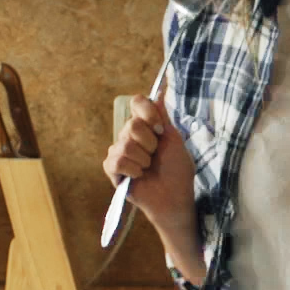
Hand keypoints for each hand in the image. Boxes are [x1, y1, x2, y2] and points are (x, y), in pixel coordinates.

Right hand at [105, 96, 199, 240]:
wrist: (175, 197)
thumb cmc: (177, 171)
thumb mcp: (174, 140)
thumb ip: (163, 117)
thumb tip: (159, 92)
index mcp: (146, 126)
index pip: (137, 103)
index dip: (148, 113)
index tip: (161, 129)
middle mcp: (129, 136)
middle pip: (132, 125)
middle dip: (151, 143)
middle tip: (156, 156)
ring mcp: (119, 152)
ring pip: (125, 144)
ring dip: (143, 159)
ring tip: (148, 168)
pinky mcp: (112, 169)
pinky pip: (117, 160)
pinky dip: (133, 169)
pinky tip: (139, 176)